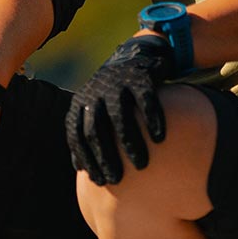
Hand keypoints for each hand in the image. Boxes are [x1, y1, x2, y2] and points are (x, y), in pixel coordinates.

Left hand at [66, 36, 177, 184]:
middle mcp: (95, 94)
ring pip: (120, 117)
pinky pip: (145, 100)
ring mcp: (116, 85)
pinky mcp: (139, 77)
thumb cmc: (112, 95)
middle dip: (105, 157)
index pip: (78, 136)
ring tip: (141, 164)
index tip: (100, 181)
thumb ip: (86, 134)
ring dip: (129, 143)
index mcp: (80, 105)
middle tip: (118, 179)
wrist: (132, 57)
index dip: (87, 160)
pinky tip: (159, 138)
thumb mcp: (93, 110)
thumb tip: (79, 168)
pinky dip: (152, 119)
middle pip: (96, 130)